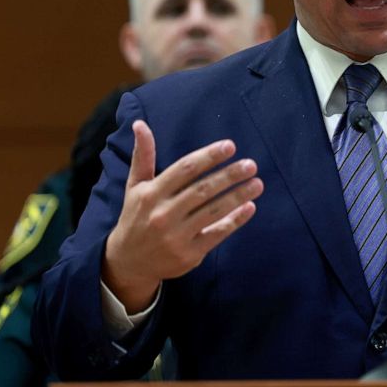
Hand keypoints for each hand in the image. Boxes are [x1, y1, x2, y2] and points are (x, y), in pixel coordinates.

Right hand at [103, 120, 263, 311]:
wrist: (129, 262)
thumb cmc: (136, 216)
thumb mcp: (135, 186)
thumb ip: (143, 156)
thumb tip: (140, 124)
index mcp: (151, 193)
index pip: (184, 169)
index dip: (208, 156)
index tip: (230, 146)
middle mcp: (163, 214)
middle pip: (202, 190)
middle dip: (229, 176)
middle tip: (251, 165)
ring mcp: (176, 236)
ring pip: (213, 212)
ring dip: (238, 196)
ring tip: (258, 183)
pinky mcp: (189, 254)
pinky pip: (216, 234)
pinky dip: (235, 221)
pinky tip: (250, 207)